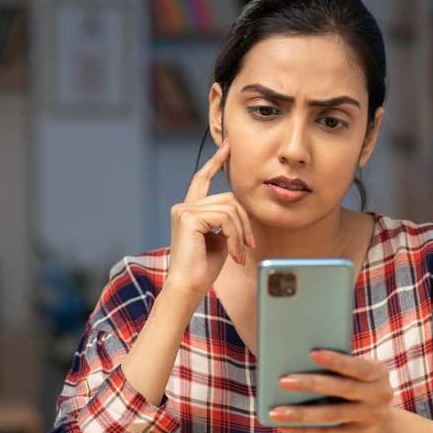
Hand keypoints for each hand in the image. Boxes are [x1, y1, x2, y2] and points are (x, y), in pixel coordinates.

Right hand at [164, 139, 256, 298]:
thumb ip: (227, 220)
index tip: (228, 145)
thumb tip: (240, 209)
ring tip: (240, 252)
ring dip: (241, 232)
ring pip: (229, 208)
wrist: (188, 287)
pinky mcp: (188, 217)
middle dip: (244, 221)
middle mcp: (183, 207)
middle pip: (228, 198)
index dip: (216, 161)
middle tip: (249, 245)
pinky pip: (225, 217)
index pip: (203, 179)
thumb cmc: (203, 269)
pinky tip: (233, 253)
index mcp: (189, 211)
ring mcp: (184, 211)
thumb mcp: (221, 239)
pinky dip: (235, 235)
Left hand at [270, 349, 395, 432]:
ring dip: (301, 414)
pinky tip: (281, 425)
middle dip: (311, 384)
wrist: (384, 428)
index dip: (337, 361)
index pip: (359, 366)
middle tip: (283, 381)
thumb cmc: (358, 386)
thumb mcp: (358, 374)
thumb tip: (294, 355)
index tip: (312, 353)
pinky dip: (302, 429)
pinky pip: (325, 432)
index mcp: (378, 373)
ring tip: (275, 411)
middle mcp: (378, 396)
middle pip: (342, 389)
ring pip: (331, 415)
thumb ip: (339, 366)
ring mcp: (368, 418)